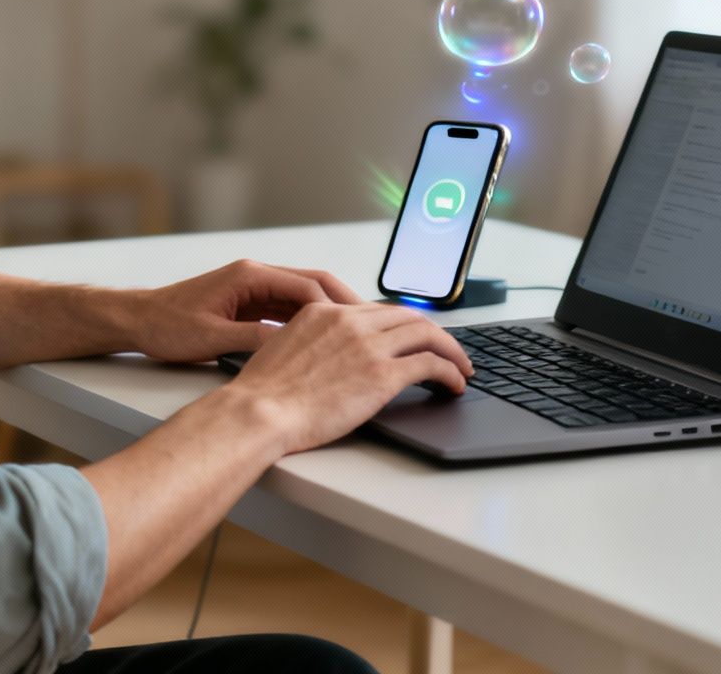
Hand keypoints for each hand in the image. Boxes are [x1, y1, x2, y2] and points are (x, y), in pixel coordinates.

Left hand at [131, 259, 365, 363]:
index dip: (336, 308)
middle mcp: (255, 276)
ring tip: (357, 337)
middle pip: (313, 285)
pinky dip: (309, 323)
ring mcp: (253, 288)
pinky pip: (288, 309)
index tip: (358, 326)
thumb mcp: (210, 338)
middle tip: (372, 326)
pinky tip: (325, 342)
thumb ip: (251, 339)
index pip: (306, 286)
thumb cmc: (166, 325)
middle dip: (343, 305)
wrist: (138, 321)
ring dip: (329, 315)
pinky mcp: (249, 303)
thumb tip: (289, 344)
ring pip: (303, 297)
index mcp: (249, 276)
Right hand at [224, 301, 474, 454]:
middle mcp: (349, 321)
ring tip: (462, 368)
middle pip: (407, 316)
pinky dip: (450, 372)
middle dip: (433, 333)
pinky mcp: (382, 374)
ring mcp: (368, 346)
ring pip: (427, 334)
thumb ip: (309, 341)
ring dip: (451, 350)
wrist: (259, 411)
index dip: (401, 323)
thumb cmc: (262, 393)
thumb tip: (323, 356)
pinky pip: (430, 364)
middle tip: (447, 350)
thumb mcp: (282, 348)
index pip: (376, 310)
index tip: (412, 336)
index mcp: (324, 312)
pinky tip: (454, 385)